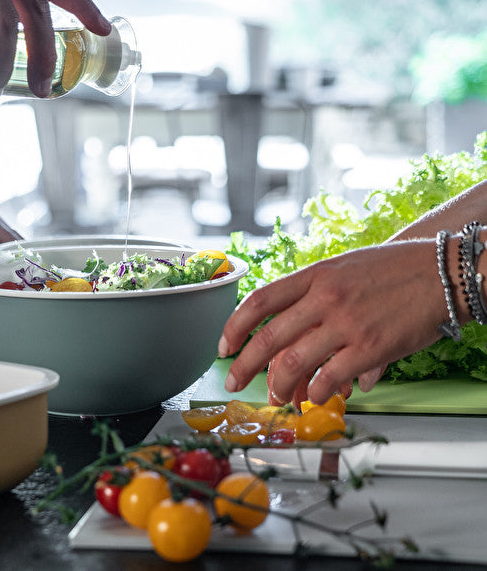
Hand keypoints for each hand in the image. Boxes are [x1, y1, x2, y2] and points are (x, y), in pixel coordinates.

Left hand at [218, 240, 449, 405]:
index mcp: (314, 275)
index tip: (224, 345)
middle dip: (244, 365)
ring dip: (279, 385)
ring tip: (276, 396)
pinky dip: (317, 392)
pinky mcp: (370, 347)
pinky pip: (330, 377)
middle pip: (268, 336)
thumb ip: (316, 298)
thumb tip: (302, 334)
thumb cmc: (392, 269)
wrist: (441, 271)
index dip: (234, 325)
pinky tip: (315, 396)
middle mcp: (324, 297)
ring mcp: (346, 322)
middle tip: (232, 380)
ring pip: (294, 362)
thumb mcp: (344, 268)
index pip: (260, 300)